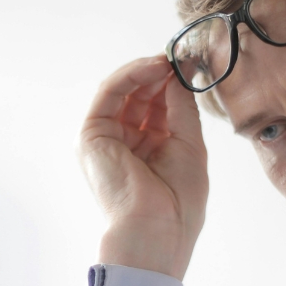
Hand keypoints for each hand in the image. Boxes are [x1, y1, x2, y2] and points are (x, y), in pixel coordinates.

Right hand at [78, 55, 207, 280]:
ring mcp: (107, 139)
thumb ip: (182, 108)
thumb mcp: (189, 145)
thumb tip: (180, 73)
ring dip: (148, 70)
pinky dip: (131, 75)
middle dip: (162, 73)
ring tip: (171, 59)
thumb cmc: (178, 200)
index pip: (159, 108)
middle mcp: (126, 144)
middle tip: (184, 56)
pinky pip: (110, 93)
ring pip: (124, 91)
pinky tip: (154, 66)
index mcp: (150, 151)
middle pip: (141, 96)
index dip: (174, 85)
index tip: (193, 65)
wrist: (156, 229)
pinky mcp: (92, 135)